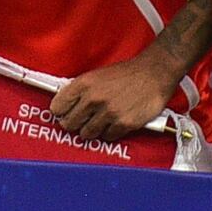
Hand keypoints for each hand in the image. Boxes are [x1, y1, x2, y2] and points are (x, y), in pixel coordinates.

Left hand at [43, 47, 181, 142]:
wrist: (154, 73)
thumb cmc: (128, 74)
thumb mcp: (97, 75)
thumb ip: (81, 91)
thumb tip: (66, 107)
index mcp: (84, 84)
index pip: (58, 107)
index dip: (61, 112)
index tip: (64, 114)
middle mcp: (93, 98)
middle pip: (69, 124)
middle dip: (75, 124)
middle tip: (82, 121)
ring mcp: (108, 113)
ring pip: (86, 134)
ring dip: (92, 130)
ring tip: (100, 122)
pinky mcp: (123, 124)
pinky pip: (107, 137)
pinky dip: (110, 133)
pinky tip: (115, 123)